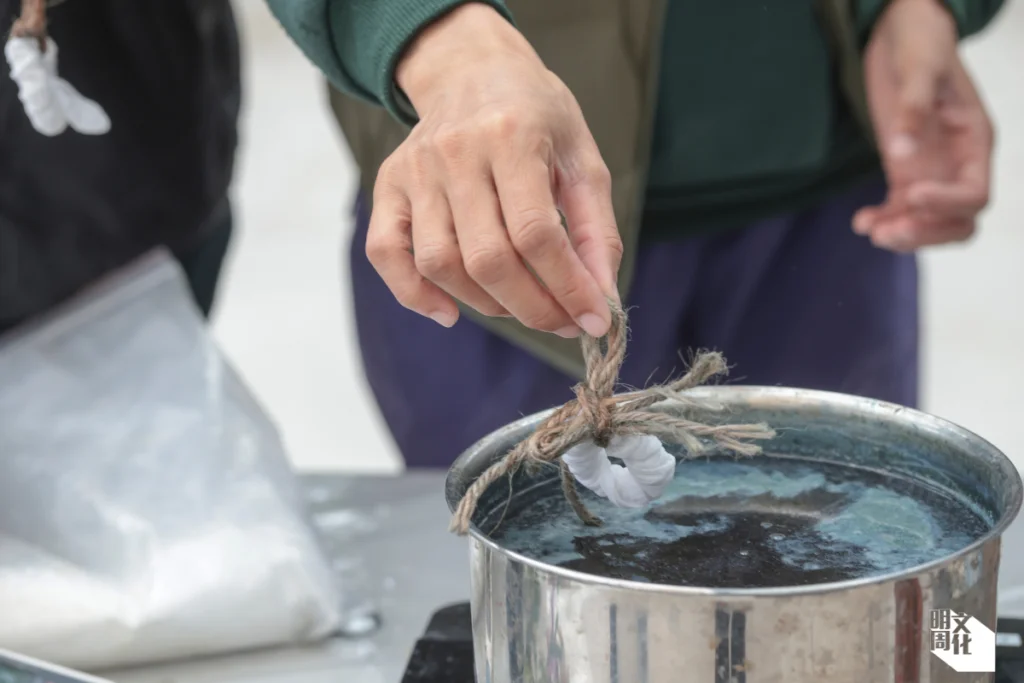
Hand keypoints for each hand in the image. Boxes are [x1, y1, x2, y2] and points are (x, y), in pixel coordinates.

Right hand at [366, 3, 619, 337]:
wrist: (471, 69)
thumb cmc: (536, 116)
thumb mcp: (582, 160)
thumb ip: (597, 232)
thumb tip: (601, 300)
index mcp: (512, 135)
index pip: (535, 233)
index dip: (567, 287)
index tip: (593, 319)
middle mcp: (456, 152)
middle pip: (488, 258)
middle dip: (532, 307)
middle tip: (562, 322)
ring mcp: (416, 170)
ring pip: (440, 263)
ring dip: (486, 305)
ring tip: (520, 306)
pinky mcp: (389, 184)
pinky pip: (385, 252)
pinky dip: (413, 294)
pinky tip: (449, 312)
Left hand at [854, 0, 993, 251]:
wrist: (903, 34)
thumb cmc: (921, 44)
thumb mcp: (920, 68)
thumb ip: (914, 107)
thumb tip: (901, 152)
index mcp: (974, 141)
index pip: (974, 193)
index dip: (947, 203)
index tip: (913, 195)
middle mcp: (957, 163)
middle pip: (958, 221)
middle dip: (927, 233)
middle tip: (890, 233)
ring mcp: (931, 170)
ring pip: (929, 222)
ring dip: (903, 234)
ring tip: (871, 231)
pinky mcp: (905, 171)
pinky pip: (900, 209)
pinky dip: (883, 220)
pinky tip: (861, 221)